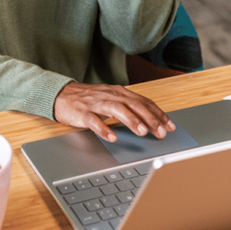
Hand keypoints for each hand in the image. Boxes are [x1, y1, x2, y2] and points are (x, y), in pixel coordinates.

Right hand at [53, 81, 175, 141]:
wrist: (60, 95)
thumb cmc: (88, 99)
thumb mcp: (111, 100)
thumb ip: (127, 107)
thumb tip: (149, 121)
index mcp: (119, 92)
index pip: (143, 102)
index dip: (158, 113)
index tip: (170, 125)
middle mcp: (110, 95)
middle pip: (134, 105)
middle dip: (149, 118)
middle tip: (161, 132)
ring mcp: (96, 103)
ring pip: (117, 109)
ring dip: (131, 120)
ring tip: (142, 132)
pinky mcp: (82, 112)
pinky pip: (94, 121)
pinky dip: (104, 129)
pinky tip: (112, 137)